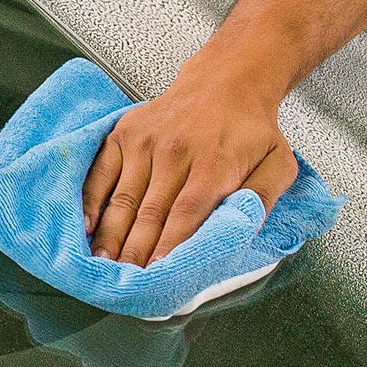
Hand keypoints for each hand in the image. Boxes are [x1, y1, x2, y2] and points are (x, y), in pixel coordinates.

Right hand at [82, 69, 299, 266]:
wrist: (226, 82)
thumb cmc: (251, 130)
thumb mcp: (279, 163)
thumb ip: (262, 200)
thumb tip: (242, 233)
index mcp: (215, 162)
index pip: (187, 213)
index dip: (171, 246)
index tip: (159, 273)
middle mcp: (176, 150)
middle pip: (151, 212)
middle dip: (137, 252)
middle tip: (127, 284)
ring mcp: (146, 140)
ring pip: (124, 197)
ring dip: (112, 235)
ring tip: (104, 265)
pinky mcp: (126, 132)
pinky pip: (102, 171)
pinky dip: (91, 200)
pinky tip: (87, 226)